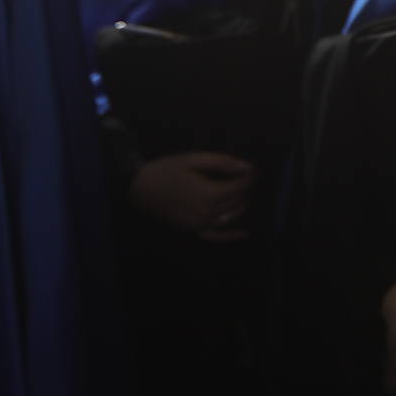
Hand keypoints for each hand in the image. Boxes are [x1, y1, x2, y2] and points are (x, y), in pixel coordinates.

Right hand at [129, 151, 257, 241]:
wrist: (139, 188)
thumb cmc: (167, 170)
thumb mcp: (194, 159)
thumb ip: (223, 162)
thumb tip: (247, 167)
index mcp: (209, 193)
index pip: (240, 186)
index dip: (250, 176)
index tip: (255, 167)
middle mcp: (207, 212)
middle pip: (237, 201)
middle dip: (247, 188)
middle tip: (250, 176)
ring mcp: (200, 224)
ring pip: (230, 216)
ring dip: (242, 204)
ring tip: (245, 191)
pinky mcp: (193, 230)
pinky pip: (216, 236)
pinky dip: (231, 235)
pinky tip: (245, 233)